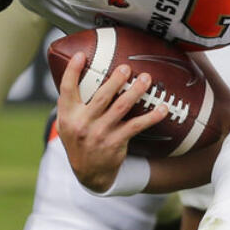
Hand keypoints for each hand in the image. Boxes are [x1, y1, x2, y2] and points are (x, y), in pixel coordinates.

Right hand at [56, 51, 169, 191]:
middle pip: (101, 96)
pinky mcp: (116, 142)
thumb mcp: (67, 124)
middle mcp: (83, 124)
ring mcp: (100, 133)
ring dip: (136, 91)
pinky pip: (136, 126)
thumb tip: (79, 72)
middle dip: (115, 80)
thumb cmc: (80, 140)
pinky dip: (151, 117)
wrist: (89, 173)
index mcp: (68, 115)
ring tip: (146, 79)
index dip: (72, 71)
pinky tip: (162, 108)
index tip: (81, 55)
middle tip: (127, 67)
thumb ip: (71, 103)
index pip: (67, 89)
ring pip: (121, 107)